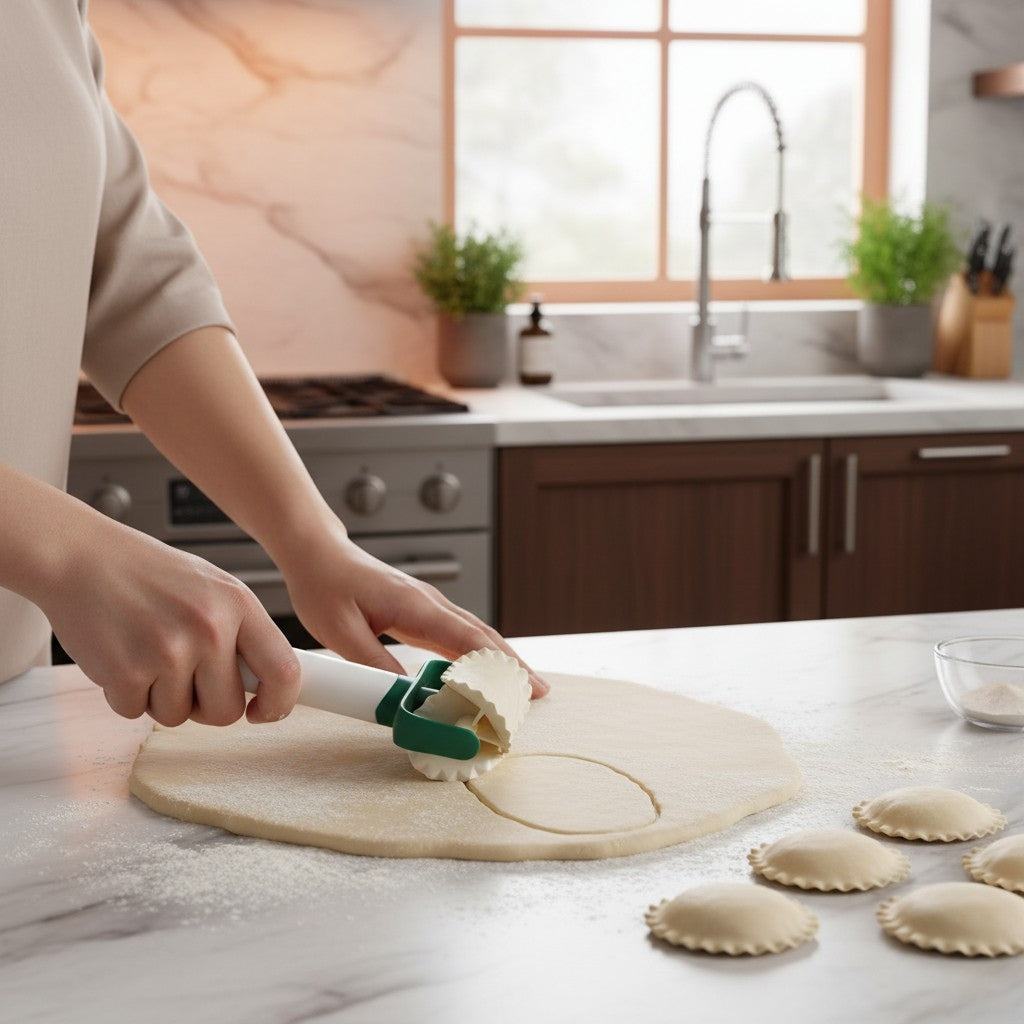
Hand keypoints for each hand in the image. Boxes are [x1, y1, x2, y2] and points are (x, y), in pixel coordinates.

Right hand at [40, 512, 299, 725]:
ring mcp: (168, 651)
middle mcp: (209, 628)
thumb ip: (242, 633)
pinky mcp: (126, 673)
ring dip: (161, 697)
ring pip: (179, 716)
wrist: (82, 555)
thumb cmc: (149, 574)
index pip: (284, 671)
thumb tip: (267, 685)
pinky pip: (137, 713)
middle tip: (184, 675)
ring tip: (147, 652)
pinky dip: (127, 694)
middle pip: (228, 711)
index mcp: (238, 604)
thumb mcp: (213, 589)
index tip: (262, 711)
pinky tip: (121, 654)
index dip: (279, 703)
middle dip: (206, 705)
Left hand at [281, 523, 548, 697]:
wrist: (318, 552)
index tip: (524, 686)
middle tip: (540, 693)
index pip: (468, 639)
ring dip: (502, 660)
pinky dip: (480, 653)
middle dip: (514, 665)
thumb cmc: (325, 585)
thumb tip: (405, 696)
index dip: (499, 665)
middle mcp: (430, 602)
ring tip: (525, 687)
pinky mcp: (422, 610)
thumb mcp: (341, 632)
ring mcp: (429, 605)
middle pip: (483, 636)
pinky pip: (459, 634)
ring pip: (475, 634)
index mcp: (415, 605)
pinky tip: (488, 670)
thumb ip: (376, 664)